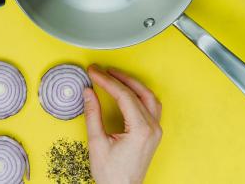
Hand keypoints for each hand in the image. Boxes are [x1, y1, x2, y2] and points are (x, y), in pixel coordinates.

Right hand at [83, 65, 161, 183]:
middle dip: (119, 78)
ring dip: (132, 84)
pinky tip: (127, 91)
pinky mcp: (153, 133)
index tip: (94, 72)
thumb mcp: (97, 142)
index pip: (124, 95)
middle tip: (102, 70)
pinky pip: (151, 106)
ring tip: (115, 76)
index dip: (107, 81)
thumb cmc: (112, 173)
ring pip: (148, 97)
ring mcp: (155, 131)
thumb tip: (89, 93)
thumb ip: (93, 114)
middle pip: (138, 92)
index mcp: (140, 129)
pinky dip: (139, 94)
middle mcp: (152, 128)